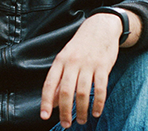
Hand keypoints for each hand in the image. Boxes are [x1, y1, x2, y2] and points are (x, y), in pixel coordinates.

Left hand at [40, 13, 121, 127]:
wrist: (99, 27)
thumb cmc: (81, 45)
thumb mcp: (66, 58)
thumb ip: (60, 79)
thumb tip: (53, 102)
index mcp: (60, 60)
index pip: (50, 83)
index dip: (46, 101)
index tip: (44, 116)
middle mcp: (72, 62)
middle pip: (66, 91)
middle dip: (65, 111)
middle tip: (66, 124)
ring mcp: (88, 64)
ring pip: (82, 92)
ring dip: (82, 110)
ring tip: (82, 120)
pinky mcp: (103, 66)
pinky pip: (100, 88)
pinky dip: (98, 103)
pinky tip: (96, 112)